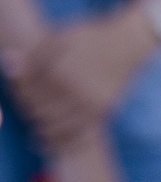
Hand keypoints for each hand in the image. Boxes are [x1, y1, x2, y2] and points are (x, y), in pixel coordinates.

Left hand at [3, 11, 157, 145]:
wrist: (128, 45)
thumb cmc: (89, 37)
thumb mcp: (57, 38)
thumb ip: (32, 55)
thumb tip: (8, 66)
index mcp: (58, 72)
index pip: (27, 92)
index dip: (17, 93)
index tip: (16, 91)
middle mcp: (74, 92)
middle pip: (39, 111)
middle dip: (27, 111)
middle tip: (25, 109)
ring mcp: (90, 104)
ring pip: (56, 127)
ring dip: (41, 129)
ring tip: (36, 127)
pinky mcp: (103, 113)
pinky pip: (78, 134)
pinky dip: (61, 141)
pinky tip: (48, 144)